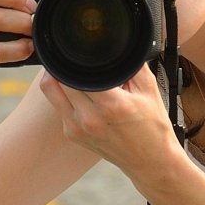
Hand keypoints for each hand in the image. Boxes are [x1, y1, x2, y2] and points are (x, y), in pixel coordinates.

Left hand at [37, 61, 181, 186]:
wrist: (150, 161)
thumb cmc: (152, 125)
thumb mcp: (149, 89)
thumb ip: (131, 64)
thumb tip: (117, 43)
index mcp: (110, 104)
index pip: (77, 71)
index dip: (76, 56)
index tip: (79, 47)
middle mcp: (89, 118)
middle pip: (58, 79)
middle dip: (64, 64)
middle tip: (73, 55)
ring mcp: (77, 129)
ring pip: (51, 91)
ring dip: (58, 77)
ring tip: (70, 70)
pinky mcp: (72, 135)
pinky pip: (59, 106)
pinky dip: (64, 95)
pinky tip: (79, 92)